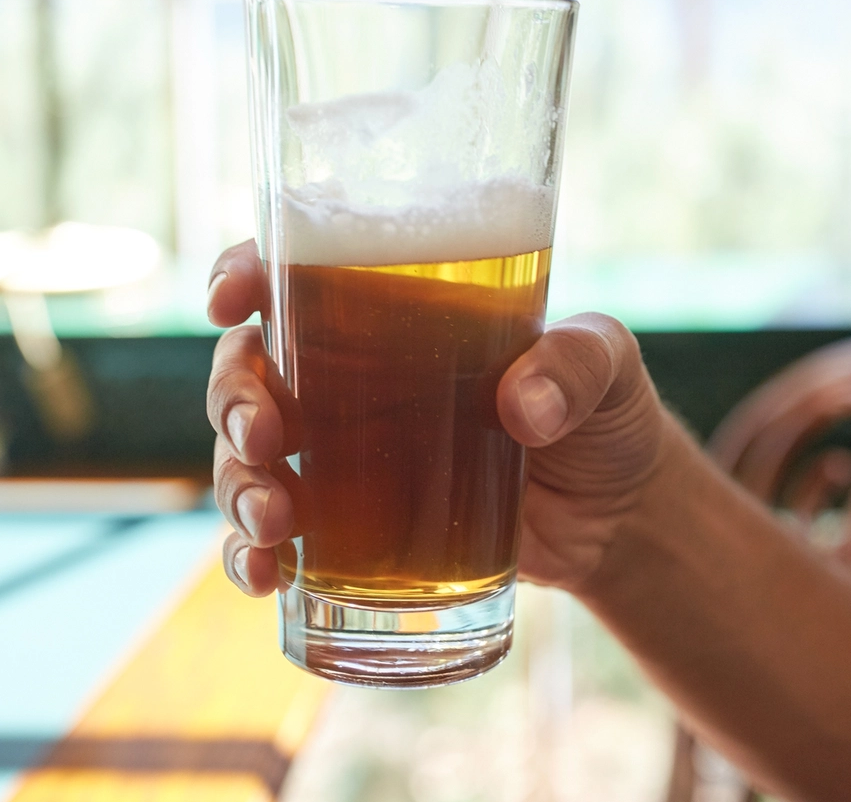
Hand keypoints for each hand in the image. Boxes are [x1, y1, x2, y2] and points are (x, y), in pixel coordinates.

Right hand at [206, 239, 679, 597]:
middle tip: (267, 438)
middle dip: (234, 399)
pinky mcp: (354, 531)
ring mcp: (346, 458)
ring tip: (275, 523)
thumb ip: (577, 365)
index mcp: (396, 314)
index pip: (297, 273)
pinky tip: (266, 576)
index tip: (230, 299)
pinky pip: (274, 540)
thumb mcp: (609, 366)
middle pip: (249, 370)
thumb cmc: (605, 414)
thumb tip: (524, 408)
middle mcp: (352, 378)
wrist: (620, 519)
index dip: (245, 274)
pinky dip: (251, 557)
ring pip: (246, 458)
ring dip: (237, 486)